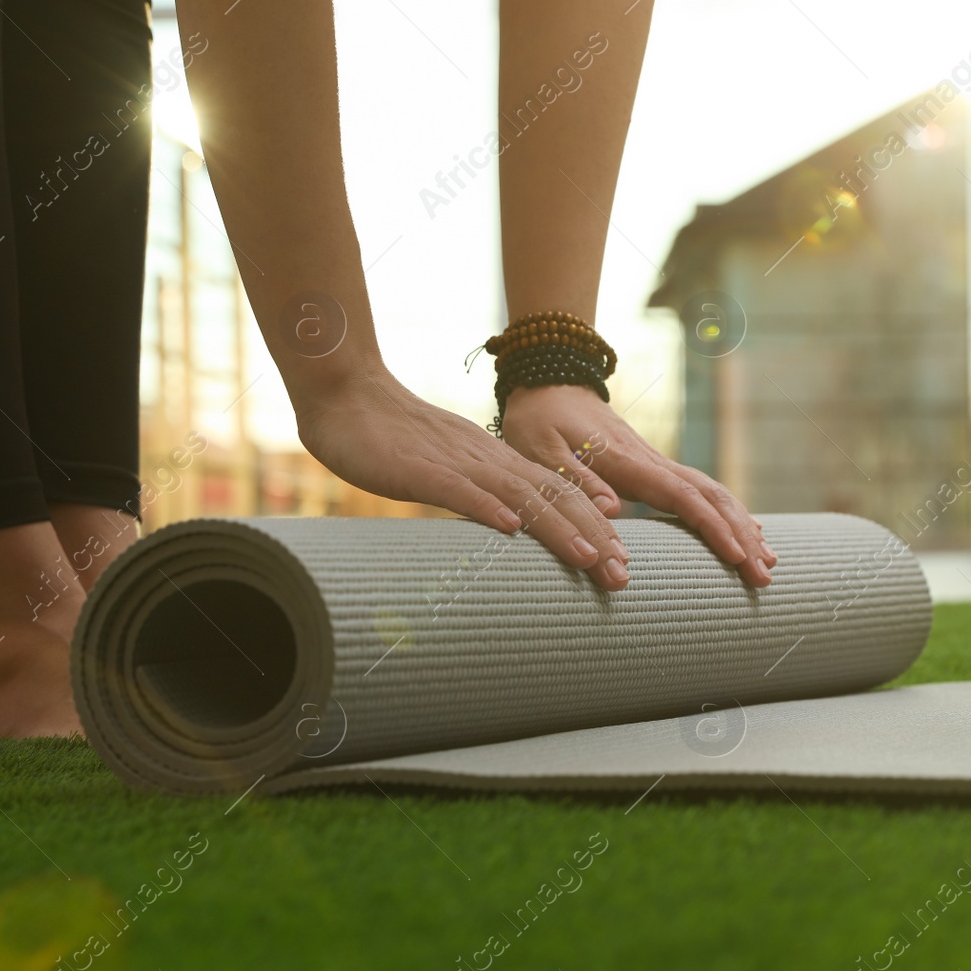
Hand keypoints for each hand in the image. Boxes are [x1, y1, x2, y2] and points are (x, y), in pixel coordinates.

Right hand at [294, 370, 632, 589]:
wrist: (347, 395)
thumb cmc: (391, 439)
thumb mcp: (446, 471)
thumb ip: (476, 495)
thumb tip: (505, 528)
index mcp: (495, 462)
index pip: (557, 495)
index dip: (593, 525)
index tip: (622, 559)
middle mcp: (487, 461)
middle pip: (553, 497)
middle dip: (593, 536)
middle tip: (623, 574)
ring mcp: (456, 463)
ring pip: (519, 496)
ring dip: (557, 528)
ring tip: (588, 558)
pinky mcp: (420, 469)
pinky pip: (459, 489)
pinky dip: (487, 508)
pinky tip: (511, 530)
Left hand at [499, 384, 777, 586]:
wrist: (549, 382)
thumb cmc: (539, 421)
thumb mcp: (541, 450)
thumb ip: (576, 479)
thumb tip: (615, 509)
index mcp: (626, 461)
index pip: (681, 495)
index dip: (711, 527)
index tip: (736, 556)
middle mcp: (650, 461)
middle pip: (710, 496)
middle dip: (741, 534)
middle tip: (764, 575)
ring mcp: (655, 463)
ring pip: (712, 493)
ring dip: (742, 526)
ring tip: (766, 562)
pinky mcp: (652, 468)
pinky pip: (699, 491)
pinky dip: (727, 513)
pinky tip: (746, 532)